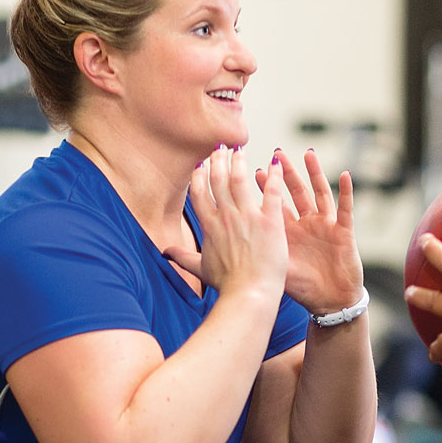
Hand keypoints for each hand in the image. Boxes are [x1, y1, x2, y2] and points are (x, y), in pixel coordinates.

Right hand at [165, 146, 287, 306]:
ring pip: (240, 179)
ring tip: (240, 148)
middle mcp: (226, 217)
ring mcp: (247, 217)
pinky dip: (274, 175)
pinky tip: (276, 162)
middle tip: (221, 147)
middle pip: (218, 180)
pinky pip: (272, 191)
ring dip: (239, 161)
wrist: (249, 295)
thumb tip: (165, 253)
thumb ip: (183, 257)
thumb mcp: (201, 270)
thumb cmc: (227, 286)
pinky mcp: (270, 221)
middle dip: (218, 160)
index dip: (199, 176)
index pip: (199, 194)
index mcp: (210, 227)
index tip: (202, 164)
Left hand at [254, 149, 362, 313]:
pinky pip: (346, 209)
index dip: (264, 187)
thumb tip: (213, 253)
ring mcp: (325, 225)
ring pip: (319, 193)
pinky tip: (346, 175)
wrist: (330, 302)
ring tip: (308, 154)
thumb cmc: (303, 288)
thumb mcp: (274, 270)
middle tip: (276, 151)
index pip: (273, 203)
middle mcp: (305, 224)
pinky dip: (347, 192)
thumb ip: (249, 256)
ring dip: (314, 173)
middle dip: (286, 172)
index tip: (251, 169)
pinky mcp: (343, 232)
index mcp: (287, 232)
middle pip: (294, 192)